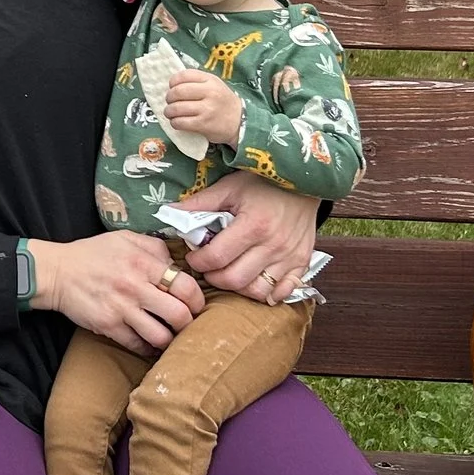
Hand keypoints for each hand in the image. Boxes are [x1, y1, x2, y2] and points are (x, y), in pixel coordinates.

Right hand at [32, 230, 204, 354]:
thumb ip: (155, 248)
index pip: (186, 286)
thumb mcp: (125, 239)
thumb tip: (177, 264)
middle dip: (189, 322)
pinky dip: (149, 348)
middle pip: (179, 315)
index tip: (195, 304)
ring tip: (170, 335)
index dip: (197, 299)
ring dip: (170, 339)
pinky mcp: (108, 326)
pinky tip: (150, 343)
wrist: (57, 272)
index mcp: (143, 263)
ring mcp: (121, 309)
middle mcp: (135, 287)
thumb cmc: (93, 254)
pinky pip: (138, 345)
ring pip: (161, 336)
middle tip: (186, 322)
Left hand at [163, 70, 243, 145]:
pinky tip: (177, 122)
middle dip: (169, 97)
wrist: (240, 121)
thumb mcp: (214, 85)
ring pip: (177, 108)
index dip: (173, 81)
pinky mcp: (204, 124)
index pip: (184, 75)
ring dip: (169, 111)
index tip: (172, 87)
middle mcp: (209, 92)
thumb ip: (197, 82)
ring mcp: (207, 109)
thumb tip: (172, 85)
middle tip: (169, 102)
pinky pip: (181, 122)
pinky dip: (174, 122)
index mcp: (210, 80)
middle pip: (178, 92)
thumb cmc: (222, 102)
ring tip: (170, 113)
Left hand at [179, 173, 319, 303]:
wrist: (304, 181)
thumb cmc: (263, 183)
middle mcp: (273, 245)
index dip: (198, 261)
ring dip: (238, 288)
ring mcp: (290, 256)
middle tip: (207, 268)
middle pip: (235, 279)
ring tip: (228, 274)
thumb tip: (169, 213)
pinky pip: (283, 292)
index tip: (193, 256)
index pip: (216, 258)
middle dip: (213, 277)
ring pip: (257, 291)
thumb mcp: (229, 187)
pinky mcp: (302, 262)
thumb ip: (200, 203)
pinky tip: (254, 281)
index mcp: (253, 225)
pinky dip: (267, 293)